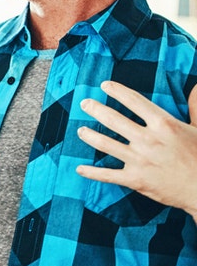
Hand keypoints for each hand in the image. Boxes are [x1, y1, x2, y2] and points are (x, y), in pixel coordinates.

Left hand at [77, 80, 196, 216]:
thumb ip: (194, 108)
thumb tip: (195, 89)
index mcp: (164, 125)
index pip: (134, 101)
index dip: (117, 91)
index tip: (104, 85)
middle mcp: (148, 140)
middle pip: (113, 119)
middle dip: (95, 109)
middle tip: (85, 103)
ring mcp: (139, 160)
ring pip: (104, 144)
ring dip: (89, 136)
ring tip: (80, 131)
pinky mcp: (135, 179)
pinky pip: (106, 175)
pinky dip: (91, 172)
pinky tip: (79, 169)